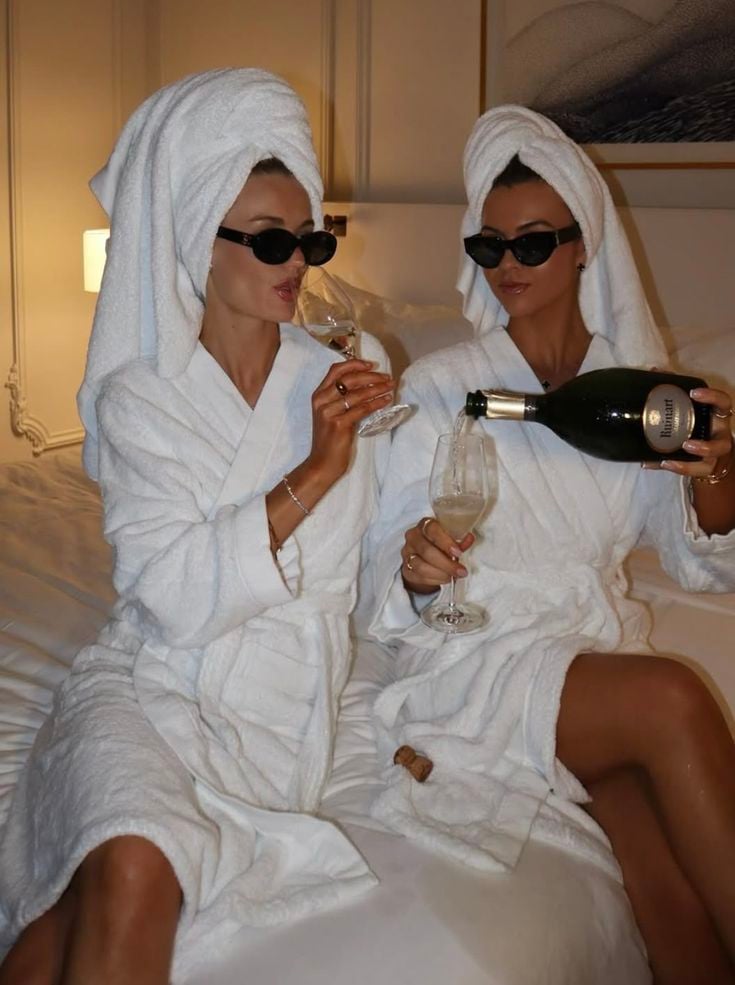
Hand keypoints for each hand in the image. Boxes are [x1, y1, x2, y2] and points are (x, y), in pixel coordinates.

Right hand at [306, 359, 393, 483]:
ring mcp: (329, 412)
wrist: (322, 463)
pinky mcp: (339, 424)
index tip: (371, 365)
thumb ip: (342, 398)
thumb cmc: (329, 439)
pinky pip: (362, 409)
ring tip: (391, 387)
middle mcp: (321, 400)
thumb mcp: (331, 414)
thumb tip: (367, 383)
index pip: (335, 370)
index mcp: (318, 395)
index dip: (354, 364)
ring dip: (378, 388)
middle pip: (349, 379)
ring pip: (358, 394)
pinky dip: (377, 403)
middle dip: (372, 376)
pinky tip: (386, 400)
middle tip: (387, 378)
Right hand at [401, 516, 474, 593]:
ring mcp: (407, 553)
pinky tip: (445, 579)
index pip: (432, 530)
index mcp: (424, 525)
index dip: (445, 542)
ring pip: (421, 566)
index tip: (458, 553)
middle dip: (446, 563)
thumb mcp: (451, 539)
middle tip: (461, 571)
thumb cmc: (440, 544)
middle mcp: (413, 537)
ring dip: (441, 574)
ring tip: (453, 576)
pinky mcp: (406, 569)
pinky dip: (434, 580)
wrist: (425, 557)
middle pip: (426, 550)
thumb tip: (469, 539)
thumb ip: (459, 540)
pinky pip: (419, 577)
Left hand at [656, 387, 733, 480]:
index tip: (694, 393)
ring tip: (670, 460)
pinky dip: (676, 468)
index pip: (723, 403)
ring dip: (691, 462)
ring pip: (711, 460)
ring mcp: (715, 452)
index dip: (713, 397)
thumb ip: (674, 392)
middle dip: (707, 445)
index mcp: (716, 415)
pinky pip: (693, 470)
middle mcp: (719, 433)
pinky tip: (657, 464)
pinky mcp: (705, 467)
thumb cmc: (695, 423)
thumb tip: (655, 371)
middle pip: (723, 440)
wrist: (706, 451)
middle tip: (686, 443)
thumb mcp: (687, 408)